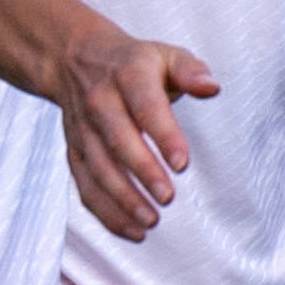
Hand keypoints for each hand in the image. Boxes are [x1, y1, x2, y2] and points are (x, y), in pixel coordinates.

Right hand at [54, 24, 217, 240]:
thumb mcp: (164, 55)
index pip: (146, 106)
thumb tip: (211, 86)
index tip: (182, 163)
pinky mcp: (74, 151)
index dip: (163, 135)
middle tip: (168, 197)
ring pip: (98, 168)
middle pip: (118, 140)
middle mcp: (100, 102)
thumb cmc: (132, 63)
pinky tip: (133, 230)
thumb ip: (190, 71)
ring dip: (122, 198)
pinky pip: (85, 186)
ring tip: (151, 220)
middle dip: (142, 172)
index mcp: (128, 74)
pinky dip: (106, 212)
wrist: (74, 59)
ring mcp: (83, 129)